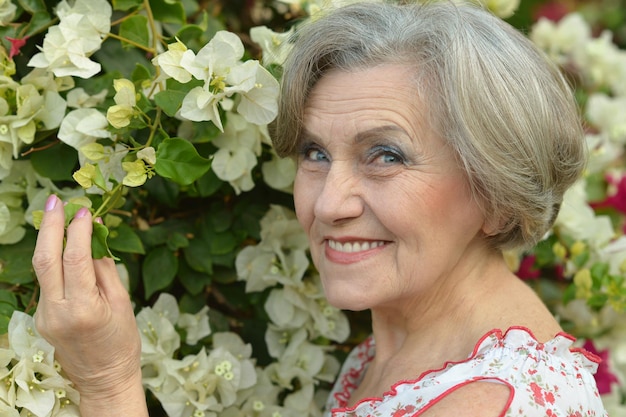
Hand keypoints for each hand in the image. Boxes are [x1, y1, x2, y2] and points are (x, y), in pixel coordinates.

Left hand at [32, 194, 147, 415]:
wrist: (104, 378)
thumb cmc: (122, 341)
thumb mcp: (122, 302)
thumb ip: (104, 268)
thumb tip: (94, 236)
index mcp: (83, 308)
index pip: (75, 258)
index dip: (78, 230)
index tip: (85, 210)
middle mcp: (57, 312)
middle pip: (45, 259)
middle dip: (49, 226)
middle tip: (56, 200)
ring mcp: (44, 316)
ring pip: (41, 269)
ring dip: (48, 240)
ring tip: (57, 215)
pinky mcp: (40, 318)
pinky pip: (47, 283)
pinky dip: (55, 261)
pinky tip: (64, 249)